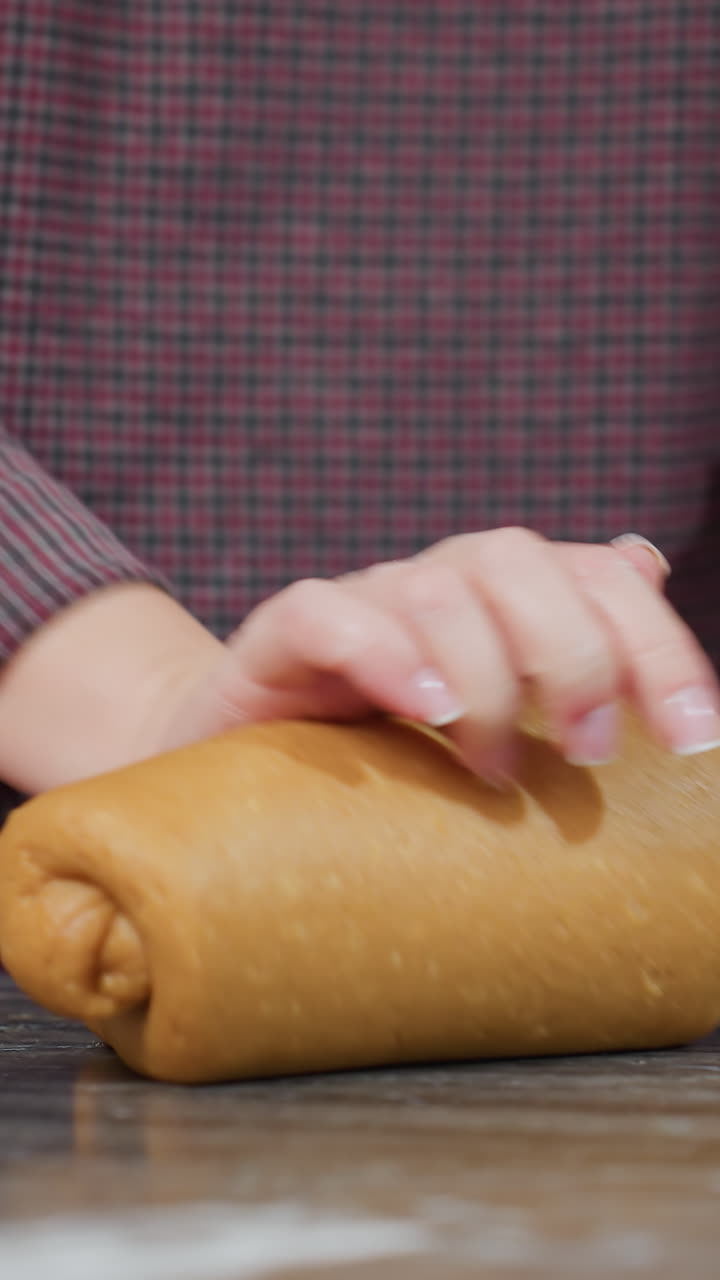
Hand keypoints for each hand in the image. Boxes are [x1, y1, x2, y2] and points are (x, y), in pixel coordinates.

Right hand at [169, 529, 719, 784]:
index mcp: (500, 599)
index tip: (693, 738)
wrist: (247, 757)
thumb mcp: (496, 716)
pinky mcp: (279, 639)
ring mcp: (357, 606)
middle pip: (514, 559)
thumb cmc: (388, 749)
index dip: (655, 644)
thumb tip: (647, 560)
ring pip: (432, 592)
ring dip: (482, 680)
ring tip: (491, 767)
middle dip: (572, 655)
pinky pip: (323, 613)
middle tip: (591, 751)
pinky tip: (421, 708)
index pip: (594, 576)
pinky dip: (378, 651)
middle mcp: (433, 585)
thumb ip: (573, 652)